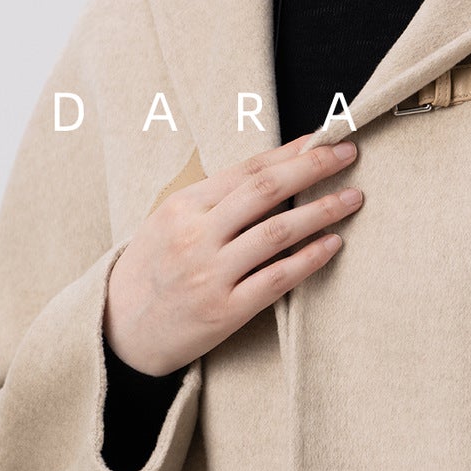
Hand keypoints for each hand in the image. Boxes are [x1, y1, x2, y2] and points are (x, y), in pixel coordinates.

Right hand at [104, 132, 362, 375]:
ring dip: (321, 211)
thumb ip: (212, 201)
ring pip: (276, 232)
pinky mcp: (224, 311)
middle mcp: (195, 235)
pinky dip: (309, 258)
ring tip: (353, 198)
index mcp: (182, 207)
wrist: (117, 332)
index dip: (289, 151)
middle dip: (312, 167)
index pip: (246, 170)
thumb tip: (272, 172)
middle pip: (265, 190)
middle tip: (347, 154)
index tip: (323, 138)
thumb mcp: (168, 223)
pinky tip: (333, 244)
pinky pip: (277, 279)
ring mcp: (210, 274)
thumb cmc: (150, 272)